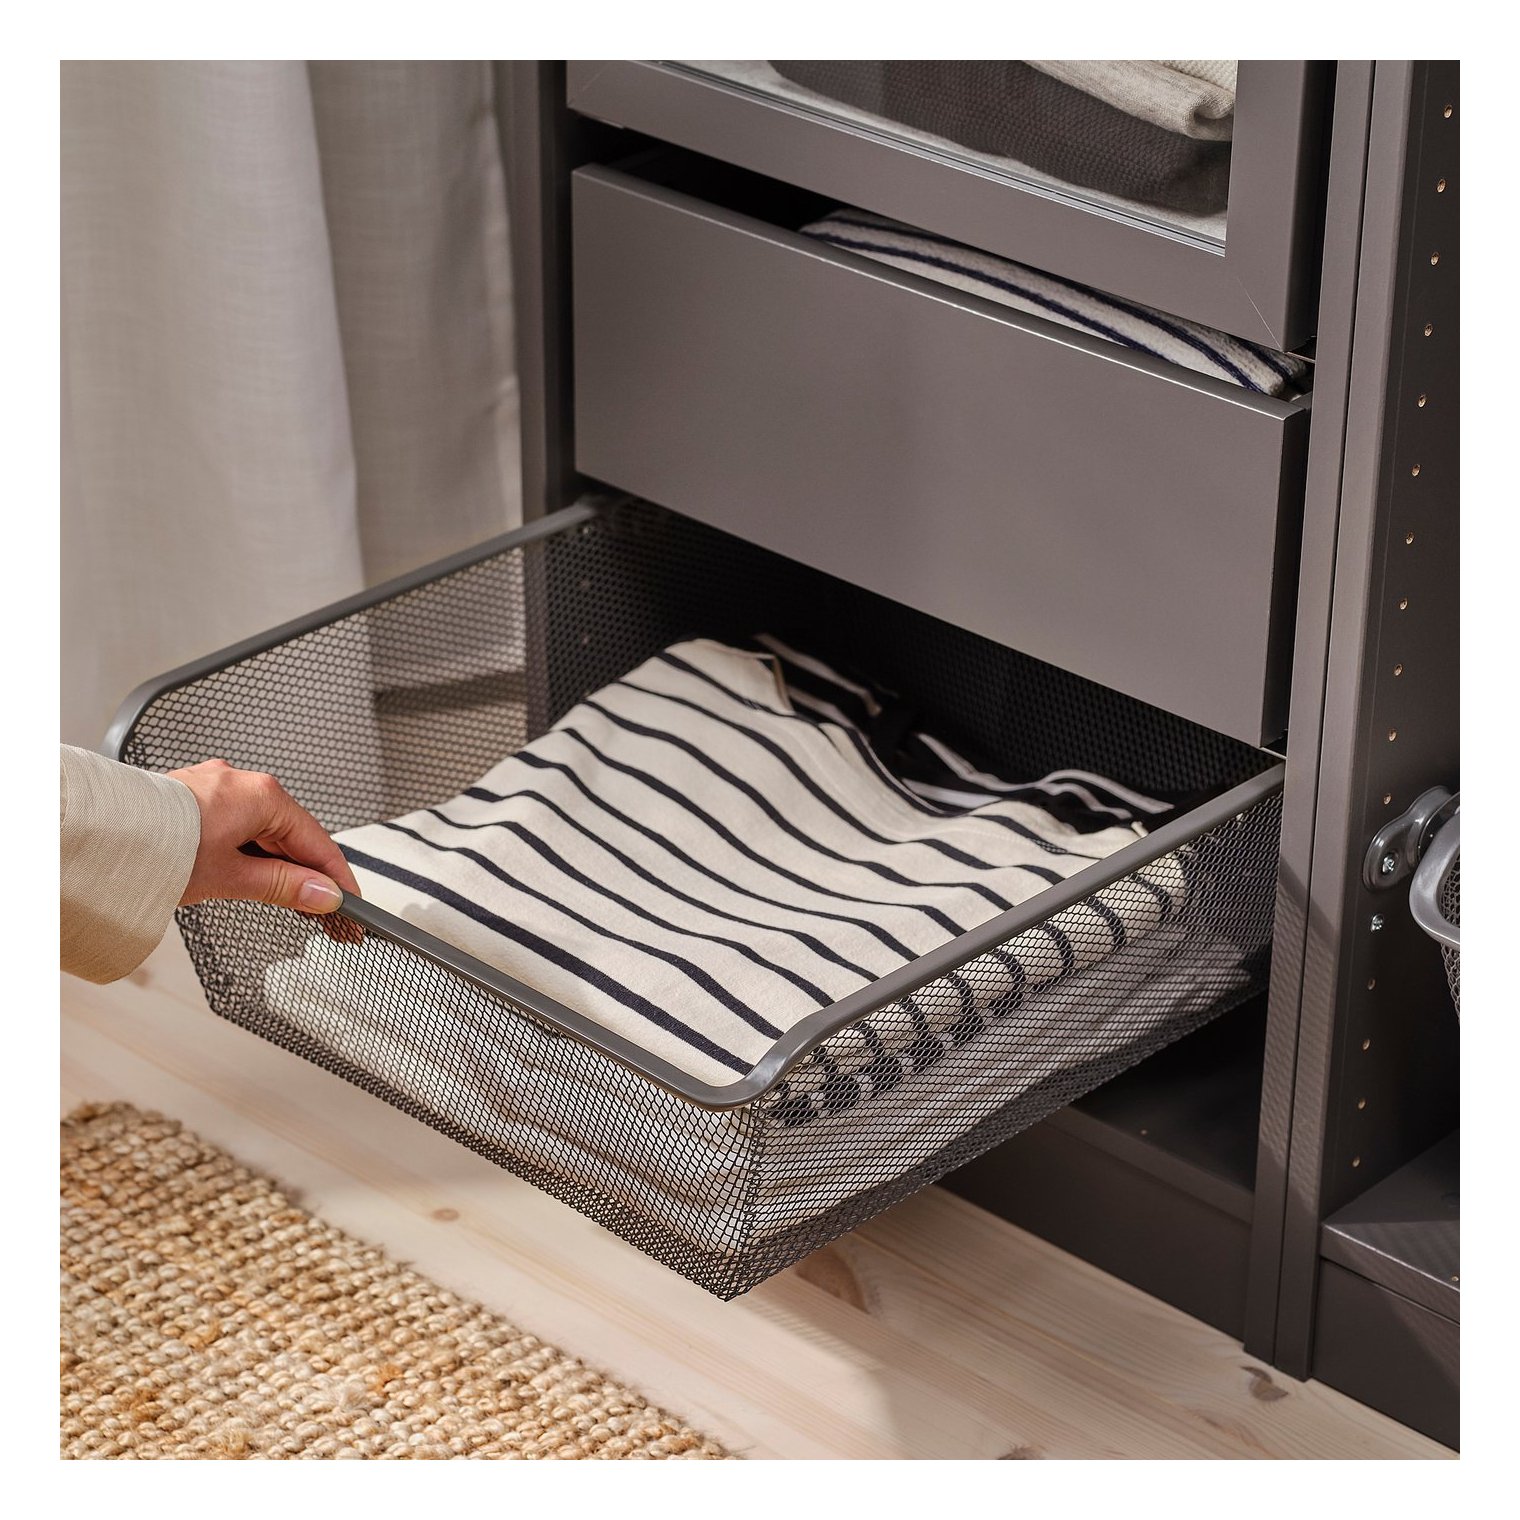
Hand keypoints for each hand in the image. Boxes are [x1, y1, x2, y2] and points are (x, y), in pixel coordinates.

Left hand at [168, 759, 361, 915]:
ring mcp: (215, 789)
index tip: (350, 906)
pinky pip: (239, 828)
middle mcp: (241, 783)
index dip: (337, 880)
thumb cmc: (153, 847)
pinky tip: (255, 878)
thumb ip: (283, 887)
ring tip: (292, 905)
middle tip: (327, 916)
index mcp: (261, 795)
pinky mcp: (193, 800)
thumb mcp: (230, 877)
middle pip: (292, 836)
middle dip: (310, 878)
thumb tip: (322, 896)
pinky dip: (253, 855)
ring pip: (264, 833)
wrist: (94, 836)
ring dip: (280, 868)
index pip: (317, 842)